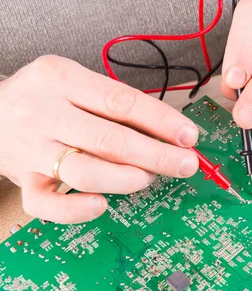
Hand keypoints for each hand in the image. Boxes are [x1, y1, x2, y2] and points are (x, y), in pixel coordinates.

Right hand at [0, 56, 199, 222]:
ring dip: (127, 179)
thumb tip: (169, 131)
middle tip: (185, 165)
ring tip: (149, 178)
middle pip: (108, 139)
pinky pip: (47, 205)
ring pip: (84, 171)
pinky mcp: (24, 180)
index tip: (189, 136)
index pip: (121, 101)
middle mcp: (44, 113)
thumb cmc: (45, 97)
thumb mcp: (75, 81)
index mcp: (62, 79)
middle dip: (156, 155)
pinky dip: (76, 210)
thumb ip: (114, 102)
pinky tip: (102, 206)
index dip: (160, 121)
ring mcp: (32, 150)